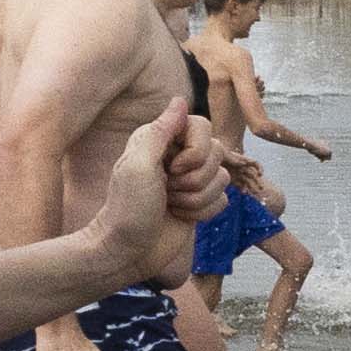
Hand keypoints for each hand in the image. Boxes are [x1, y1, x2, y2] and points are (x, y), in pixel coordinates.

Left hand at [86, 112, 218, 288]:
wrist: (127, 251)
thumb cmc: (127, 209)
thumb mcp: (138, 165)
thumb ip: (160, 130)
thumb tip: (180, 99)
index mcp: (161, 139)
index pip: (201, 125)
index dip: (195, 150)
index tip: (172, 168)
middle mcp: (178, 156)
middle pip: (217, 152)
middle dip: (194, 179)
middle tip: (167, 191)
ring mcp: (191, 180)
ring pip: (222, 179)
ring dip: (196, 199)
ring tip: (170, 205)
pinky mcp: (200, 203)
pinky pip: (223, 201)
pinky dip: (202, 213)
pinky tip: (180, 217)